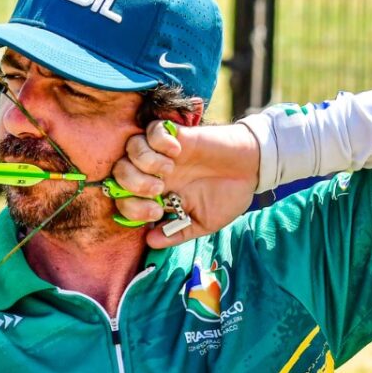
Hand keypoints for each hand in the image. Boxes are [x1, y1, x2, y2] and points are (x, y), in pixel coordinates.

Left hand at [110, 120, 261, 248]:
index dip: (130, 206)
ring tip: (169, 169)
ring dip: (145, 161)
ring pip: (131, 148)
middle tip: (160, 188)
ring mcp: (163, 152)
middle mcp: (154, 172)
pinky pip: (151, 130)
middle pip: (118, 171)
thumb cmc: (228, 195)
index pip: (123, 198)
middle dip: (133, 183)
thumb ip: (177, 232)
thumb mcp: (204, 222)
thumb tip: (150, 242)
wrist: (252, 169)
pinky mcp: (176, 134)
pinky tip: (178, 150)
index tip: (156, 212)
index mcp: (157, 194)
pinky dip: (159, 140)